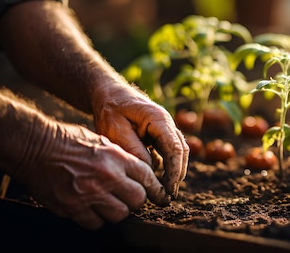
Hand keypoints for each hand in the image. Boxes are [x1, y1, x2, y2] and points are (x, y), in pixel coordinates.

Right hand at [17, 123, 166, 229]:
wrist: (34, 147)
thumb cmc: (68, 140)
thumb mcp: (102, 141)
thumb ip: (121, 158)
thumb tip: (138, 174)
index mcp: (116, 158)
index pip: (147, 177)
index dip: (155, 187)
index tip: (158, 193)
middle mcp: (106, 177)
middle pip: (138, 199)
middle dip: (136, 200)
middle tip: (129, 197)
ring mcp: (89, 194)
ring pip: (120, 215)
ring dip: (117, 211)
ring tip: (109, 203)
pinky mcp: (72, 208)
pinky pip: (95, 223)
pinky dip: (96, 219)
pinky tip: (91, 209)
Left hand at [91, 84, 188, 199]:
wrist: (108, 93)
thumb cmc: (110, 110)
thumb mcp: (116, 130)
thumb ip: (134, 151)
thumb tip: (149, 172)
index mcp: (159, 119)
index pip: (174, 148)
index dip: (174, 170)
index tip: (168, 189)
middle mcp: (167, 123)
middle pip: (181, 151)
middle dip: (177, 174)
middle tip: (168, 196)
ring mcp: (166, 128)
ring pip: (178, 152)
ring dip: (174, 171)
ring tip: (165, 192)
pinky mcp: (160, 134)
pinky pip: (168, 152)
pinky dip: (167, 166)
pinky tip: (158, 180)